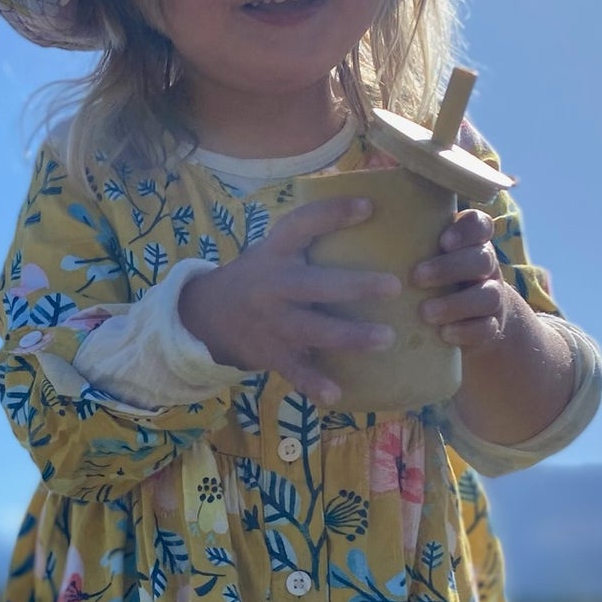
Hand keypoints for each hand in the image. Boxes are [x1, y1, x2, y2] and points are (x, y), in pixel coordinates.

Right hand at [179, 196, 398, 404]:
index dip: (332, 214)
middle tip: (394, 286)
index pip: (302, 225)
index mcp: (276, 252)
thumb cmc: (260, 276)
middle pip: (314, 285)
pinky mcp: (270, 353)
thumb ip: (311, 237)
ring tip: (386, 338)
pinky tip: (335, 394)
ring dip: (348, 336)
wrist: (207, 315)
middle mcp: (273, 285)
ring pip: (311, 330)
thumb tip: (375, 209)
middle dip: (353, 286)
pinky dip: (312, 384)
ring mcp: (271, 322)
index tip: (369, 207)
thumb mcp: (275, 249)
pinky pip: (294, 370)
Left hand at [413, 209, 511, 347]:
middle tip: (416, 277)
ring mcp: (492, 299)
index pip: (479, 225)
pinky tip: (444, 334)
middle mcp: (486, 268)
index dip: (466, 231)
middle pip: (482, 259)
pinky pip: (487, 329)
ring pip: (489, 296)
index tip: (443, 241)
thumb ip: (406, 243)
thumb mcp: (424, 258)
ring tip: (425, 312)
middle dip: (450, 268)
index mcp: (470, 244)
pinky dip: (466, 331)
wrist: (469, 321)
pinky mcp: (491, 328)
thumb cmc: (434, 281)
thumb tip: (358, 221)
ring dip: (456, 304)